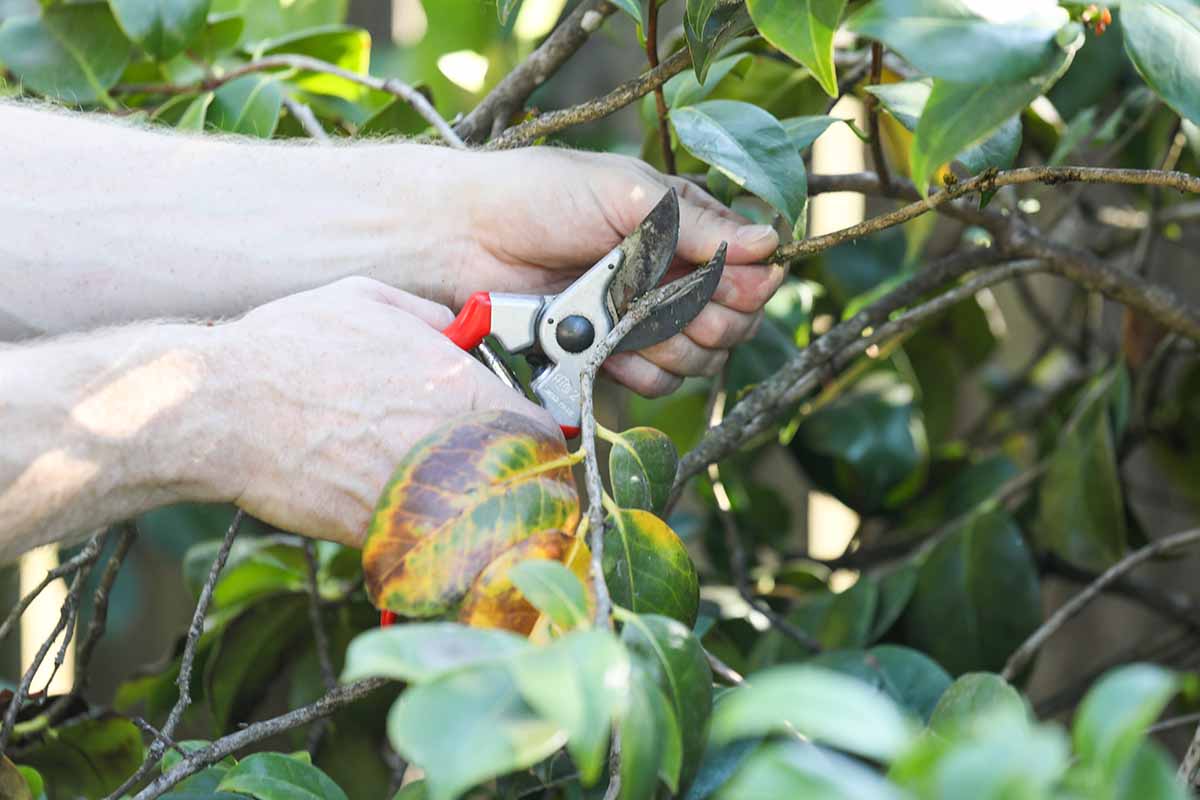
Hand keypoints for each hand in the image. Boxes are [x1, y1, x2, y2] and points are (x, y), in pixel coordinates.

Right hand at [210, 277, 554, 545]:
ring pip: (481, 526)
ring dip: (477, 522)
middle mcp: (451, 445)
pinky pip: (428, 550)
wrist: (219, 407)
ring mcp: (419, 494)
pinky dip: (428, 545)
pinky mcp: (380, 533)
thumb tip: (457, 327)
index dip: (536, 442)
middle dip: (514, 487)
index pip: (541, 431)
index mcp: (460, 387)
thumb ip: (428, 314)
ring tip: (454, 509)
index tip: (520, 445)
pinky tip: (409, 526)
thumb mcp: (366, 299)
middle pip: (521, 487)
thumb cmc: (289, 349)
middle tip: (493, 484)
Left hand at [451, 149, 785, 396]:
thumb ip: (696, 224)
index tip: (729, 281)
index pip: (748, 268)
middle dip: (709, 317)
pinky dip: (639, 369)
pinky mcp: (612, 355)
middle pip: (733, 321)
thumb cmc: (541, 197)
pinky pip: (657, 382)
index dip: (746, 283)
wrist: (465, 238)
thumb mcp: (626, 194)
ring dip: (671, 343)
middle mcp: (671, 275)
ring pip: (699, 358)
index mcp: (683, 227)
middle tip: (669, 300)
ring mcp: (642, 319)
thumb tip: (768, 244)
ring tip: (628, 319)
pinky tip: (611, 346)